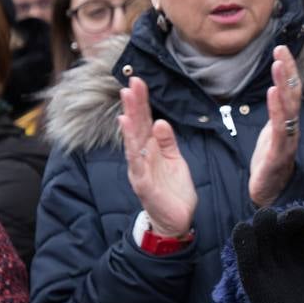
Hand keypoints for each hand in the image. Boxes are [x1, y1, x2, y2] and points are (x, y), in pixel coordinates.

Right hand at [119, 77, 196, 237]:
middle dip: (134, 104)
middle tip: (131, 83)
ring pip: (133, 141)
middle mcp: (141, 156)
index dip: (142, 102)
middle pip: (137, 126)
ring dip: (130, 120)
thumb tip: (160, 121)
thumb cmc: (173, 189)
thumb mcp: (174, 160)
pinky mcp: (143, 183)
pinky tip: (128, 131)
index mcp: (151, 149)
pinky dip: (132, 146)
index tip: (138, 82)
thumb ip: (167, 141)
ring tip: (127, 100)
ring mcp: (140, 169)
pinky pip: (136, 162)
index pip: (145, 121)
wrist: (176, 220)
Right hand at [234, 207, 303, 302]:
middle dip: (287, 218)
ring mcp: (268, 276)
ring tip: (269, 217)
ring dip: (262, 225)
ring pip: (259, 242)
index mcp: (301, 259)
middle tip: (299, 216)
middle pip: (279, 231)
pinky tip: (244, 231)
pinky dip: (242, 247)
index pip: (300, 230)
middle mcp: (283, 263)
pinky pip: (246, 265)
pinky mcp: (256, 292)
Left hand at [249, 46, 301, 207]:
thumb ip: (276, 115)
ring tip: (277, 64)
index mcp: (288, 123)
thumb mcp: (271, 134)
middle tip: (280, 48)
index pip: (290, 92)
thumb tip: (278, 93)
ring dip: (283, 83)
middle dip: (288, 70)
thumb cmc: (270, 164)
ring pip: (288, 107)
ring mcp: (287, 139)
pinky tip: (274, 92)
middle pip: (292, 95)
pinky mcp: (278, 152)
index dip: (288, 70)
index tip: (282, 50)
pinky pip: (279, 127)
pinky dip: (277, 108)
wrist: (269, 195)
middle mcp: (291, 128)